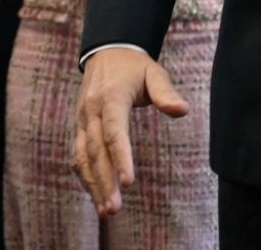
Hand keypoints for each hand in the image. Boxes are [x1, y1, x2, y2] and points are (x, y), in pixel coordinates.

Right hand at [72, 48, 187, 216]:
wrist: (107, 50)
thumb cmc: (134, 65)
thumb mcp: (153, 71)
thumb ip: (166, 92)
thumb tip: (182, 110)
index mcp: (111, 96)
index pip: (114, 131)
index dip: (120, 157)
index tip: (128, 182)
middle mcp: (92, 109)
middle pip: (97, 150)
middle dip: (104, 180)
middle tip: (114, 207)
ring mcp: (82, 118)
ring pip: (83, 156)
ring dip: (93, 184)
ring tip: (105, 209)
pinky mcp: (80, 126)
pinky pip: (79, 154)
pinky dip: (85, 175)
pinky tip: (96, 193)